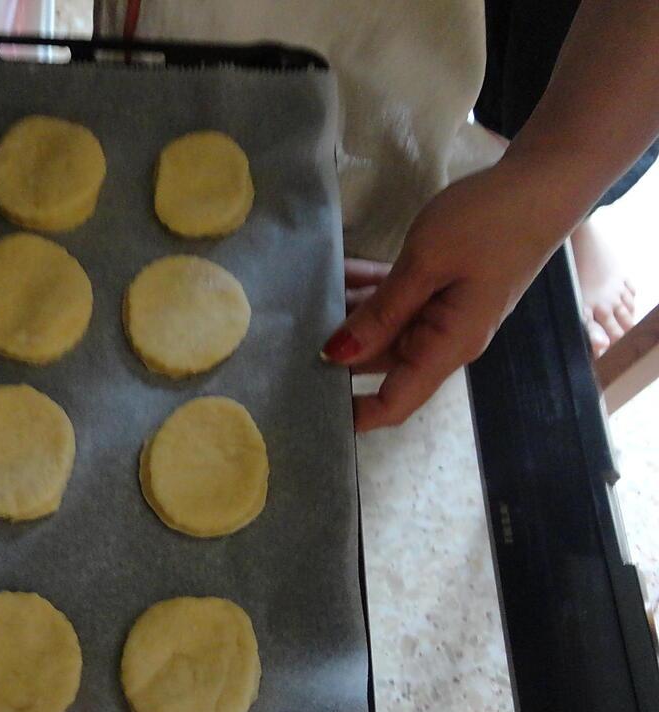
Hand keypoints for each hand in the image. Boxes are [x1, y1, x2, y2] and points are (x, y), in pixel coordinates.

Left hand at [323, 156, 572, 430]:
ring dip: (348, 314)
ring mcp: (443, 312)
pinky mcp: (442, 286)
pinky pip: (396, 299)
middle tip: (285, 339)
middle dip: (336, 354)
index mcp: (445, 347)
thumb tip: (336, 356)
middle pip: (380, 363)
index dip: (352, 413)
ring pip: (383, 327)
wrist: (543, 181)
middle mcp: (443, 339)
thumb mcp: (425, 264)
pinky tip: (336, 271)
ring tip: (303, 299)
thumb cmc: (488, 223)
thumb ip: (380, 313)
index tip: (307, 405)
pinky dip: (368, 290)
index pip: (394, 403)